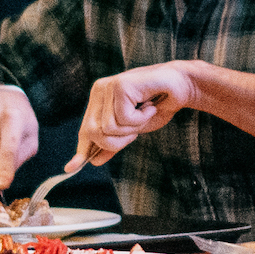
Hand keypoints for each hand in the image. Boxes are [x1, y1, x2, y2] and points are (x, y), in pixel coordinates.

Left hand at [73, 63, 200, 166]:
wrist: (182, 85)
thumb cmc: (160, 104)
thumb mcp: (134, 129)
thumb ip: (114, 142)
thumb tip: (94, 161)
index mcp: (99, 100)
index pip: (85, 130)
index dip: (82, 150)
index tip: (71, 168)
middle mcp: (99, 91)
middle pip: (93, 133)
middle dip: (117, 141)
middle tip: (136, 130)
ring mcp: (108, 86)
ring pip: (108, 128)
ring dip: (132, 128)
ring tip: (146, 113)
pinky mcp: (120, 85)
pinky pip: (123, 118)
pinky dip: (141, 118)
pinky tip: (150, 106)